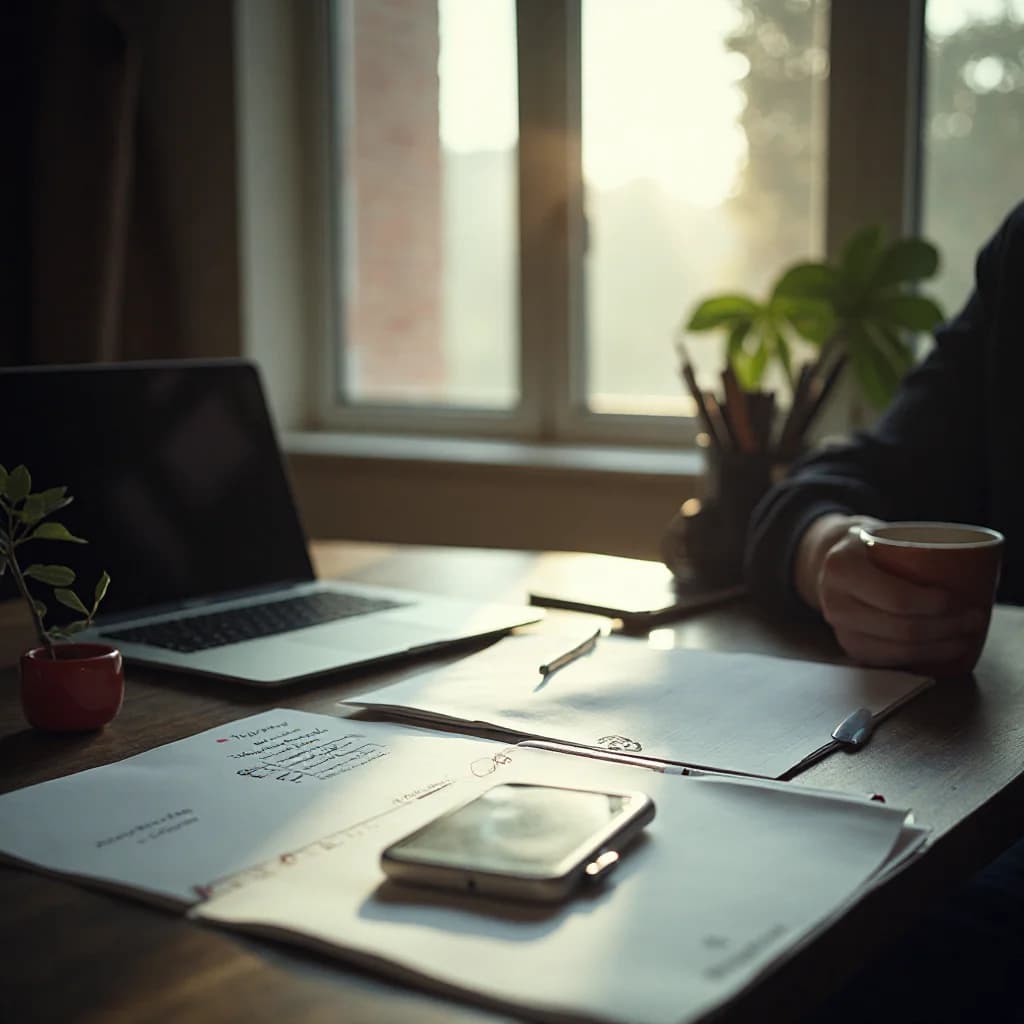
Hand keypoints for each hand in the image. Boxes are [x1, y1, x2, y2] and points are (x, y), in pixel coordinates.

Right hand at [794, 514, 983, 667]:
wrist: (830, 561)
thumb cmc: (869, 546)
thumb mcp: (884, 533)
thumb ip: (917, 549)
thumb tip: (977, 572)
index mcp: (842, 567)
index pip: (896, 598)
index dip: (935, 606)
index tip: (961, 601)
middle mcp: (834, 600)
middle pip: (901, 628)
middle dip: (946, 628)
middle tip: (973, 619)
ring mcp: (838, 627)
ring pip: (898, 649)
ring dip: (938, 648)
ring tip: (964, 638)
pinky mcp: (847, 645)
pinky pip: (889, 660)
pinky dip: (919, 657)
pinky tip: (940, 650)